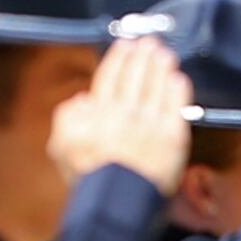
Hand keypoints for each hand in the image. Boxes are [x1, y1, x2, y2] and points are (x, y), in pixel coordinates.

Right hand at [51, 36, 192, 192]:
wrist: (116, 199)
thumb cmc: (88, 177)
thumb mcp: (61, 146)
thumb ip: (67, 117)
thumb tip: (81, 100)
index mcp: (99, 112)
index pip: (110, 76)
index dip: (119, 57)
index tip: (126, 44)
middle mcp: (126, 112)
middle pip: (136, 75)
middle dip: (143, 55)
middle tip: (149, 41)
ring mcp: (152, 122)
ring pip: (158, 86)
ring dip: (161, 66)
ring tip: (165, 53)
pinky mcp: (173, 136)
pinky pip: (177, 106)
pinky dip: (178, 90)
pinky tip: (179, 78)